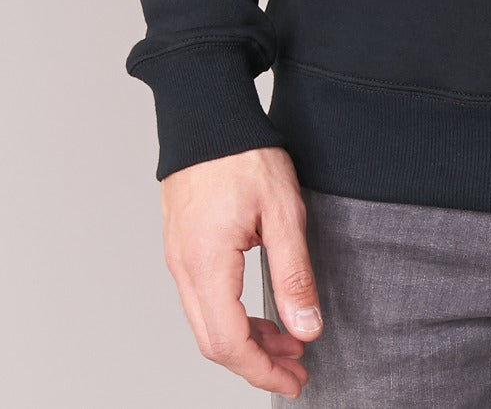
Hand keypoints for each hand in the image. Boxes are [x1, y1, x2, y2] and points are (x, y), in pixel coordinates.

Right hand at [161, 145, 321, 399]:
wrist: (207, 114)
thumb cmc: (244, 155)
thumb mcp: (284, 212)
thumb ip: (294, 275)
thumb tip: (306, 328)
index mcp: (206, 264)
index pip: (229, 342)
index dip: (263, 370)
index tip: (296, 380)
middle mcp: (184, 269)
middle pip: (214, 341)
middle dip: (256, 363)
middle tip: (298, 368)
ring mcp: (178, 259)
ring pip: (207, 322)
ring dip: (247, 340)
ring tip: (289, 342)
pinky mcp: (183, 247)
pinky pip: (204, 299)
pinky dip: (233, 316)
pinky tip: (263, 312)